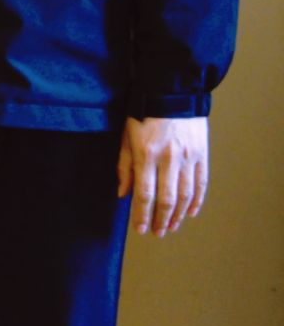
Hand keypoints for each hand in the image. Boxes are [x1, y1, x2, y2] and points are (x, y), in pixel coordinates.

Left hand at [117, 116, 207, 236]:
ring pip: (186, 195)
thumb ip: (124, 166)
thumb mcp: (125, 137)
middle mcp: (168, 158)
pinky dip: (197, 201)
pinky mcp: (202, 154)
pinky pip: (201, 183)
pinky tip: (191, 212)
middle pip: (167, 199)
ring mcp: (187, 157)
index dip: (142, 214)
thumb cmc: (142, 114)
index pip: (144, 193)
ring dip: (179, 215)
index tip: (139, 229)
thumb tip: (122, 194)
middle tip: (157, 233)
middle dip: (161, 220)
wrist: (171, 93)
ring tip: (172, 227)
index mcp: (146, 154)